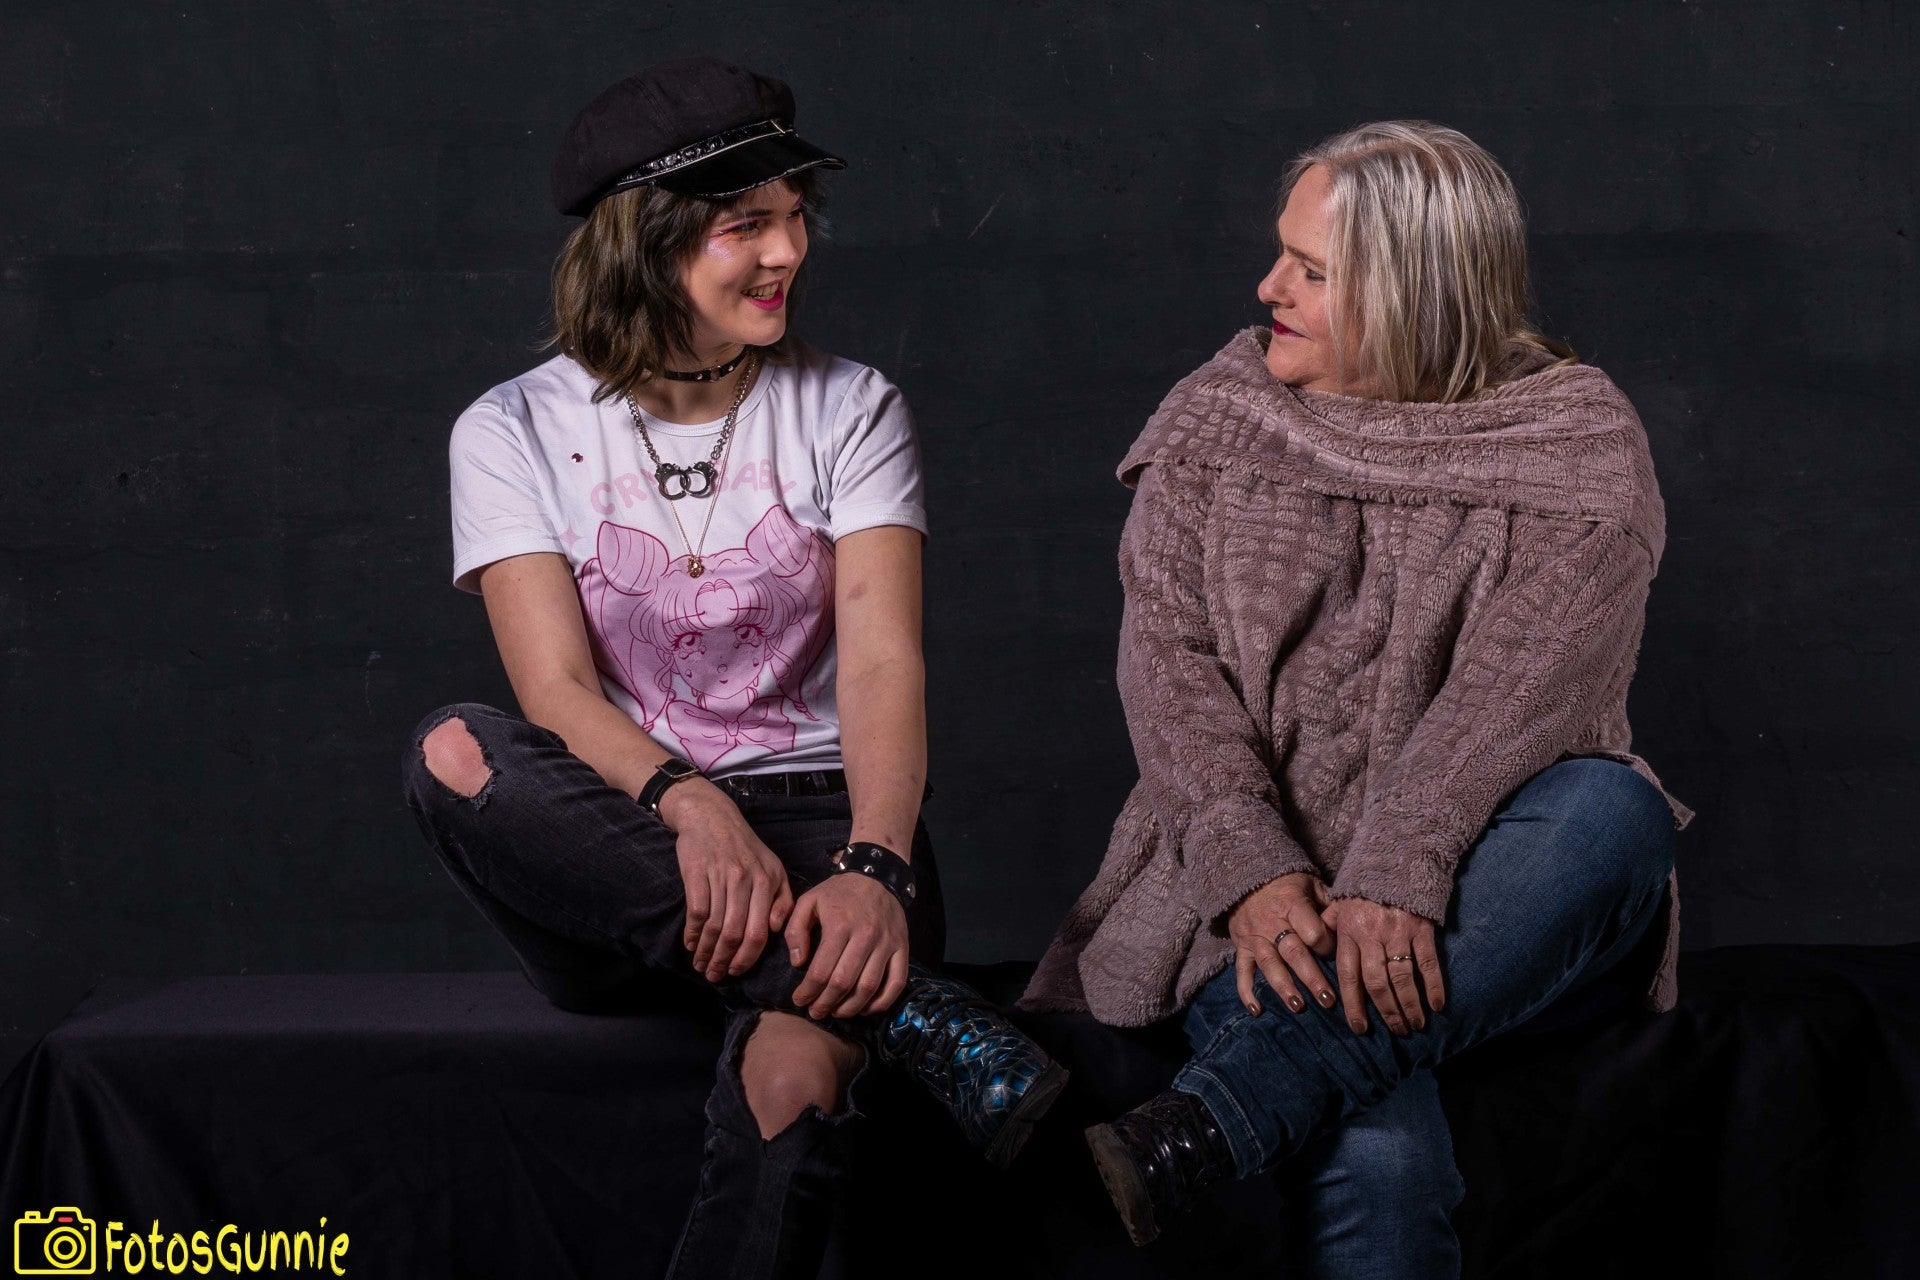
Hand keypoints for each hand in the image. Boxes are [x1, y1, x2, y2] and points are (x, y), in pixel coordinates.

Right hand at [660, 781, 795, 982]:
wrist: (712, 815)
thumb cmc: (745, 847)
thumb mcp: (773, 868)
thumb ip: (782, 900)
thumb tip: (776, 931)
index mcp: (768, 881)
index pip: (760, 932)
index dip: (748, 958)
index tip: (738, 972)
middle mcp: (746, 879)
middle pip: (736, 933)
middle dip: (725, 961)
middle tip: (715, 976)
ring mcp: (721, 875)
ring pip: (715, 926)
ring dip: (706, 952)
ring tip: (701, 965)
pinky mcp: (697, 872)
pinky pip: (696, 912)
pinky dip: (693, 933)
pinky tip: (691, 944)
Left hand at [785, 873, 909, 1019]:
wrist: (876, 875)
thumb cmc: (839, 892)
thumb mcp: (809, 901)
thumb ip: (796, 930)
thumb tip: (798, 962)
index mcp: (839, 925)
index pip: (821, 970)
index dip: (808, 992)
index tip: (799, 1000)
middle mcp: (865, 936)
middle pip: (843, 983)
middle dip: (825, 1004)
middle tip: (815, 1012)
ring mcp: (887, 943)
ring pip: (869, 987)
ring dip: (851, 1008)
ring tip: (837, 1012)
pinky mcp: (902, 948)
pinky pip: (897, 982)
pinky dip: (882, 1002)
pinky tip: (866, 1008)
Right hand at [1226, 871, 1337, 1015]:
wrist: (1246, 877)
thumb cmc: (1288, 885)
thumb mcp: (1311, 884)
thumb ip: (1330, 904)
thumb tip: (1350, 926)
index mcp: (1292, 905)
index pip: (1313, 931)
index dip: (1327, 946)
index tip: (1338, 956)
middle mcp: (1271, 922)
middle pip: (1293, 953)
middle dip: (1311, 978)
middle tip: (1328, 1001)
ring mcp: (1254, 937)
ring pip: (1269, 965)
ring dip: (1284, 987)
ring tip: (1298, 1007)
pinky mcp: (1241, 947)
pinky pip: (1242, 971)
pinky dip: (1247, 992)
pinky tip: (1257, 1011)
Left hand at [1321, 896, 1445, 1035]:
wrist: (1396, 858)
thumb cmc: (1365, 885)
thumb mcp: (1339, 904)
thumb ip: (1328, 928)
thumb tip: (1316, 951)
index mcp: (1349, 933)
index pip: (1348, 976)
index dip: (1353, 1005)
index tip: (1359, 1028)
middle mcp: (1372, 936)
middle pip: (1376, 983)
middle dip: (1386, 1012)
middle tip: (1396, 1032)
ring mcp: (1398, 933)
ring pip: (1402, 978)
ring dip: (1410, 1006)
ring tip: (1415, 1025)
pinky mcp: (1422, 928)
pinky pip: (1428, 963)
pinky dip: (1433, 986)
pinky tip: (1436, 1006)